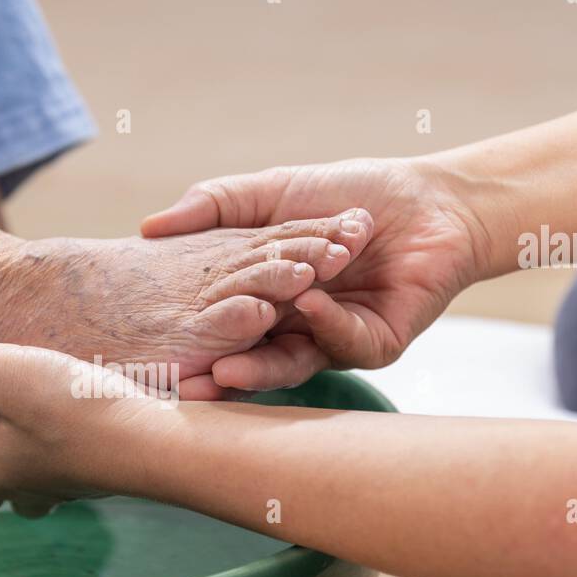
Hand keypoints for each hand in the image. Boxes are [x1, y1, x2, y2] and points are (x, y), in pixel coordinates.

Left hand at [0, 318, 167, 521]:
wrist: (162, 444)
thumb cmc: (77, 412)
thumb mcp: (5, 373)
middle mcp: (36, 482)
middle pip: (2, 496)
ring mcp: (79, 478)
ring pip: (44, 481)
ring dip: (30, 463)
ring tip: (25, 428)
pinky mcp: (115, 463)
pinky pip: (81, 460)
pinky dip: (70, 444)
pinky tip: (80, 411)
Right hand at [141, 157, 495, 388]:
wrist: (429, 198)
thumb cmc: (351, 192)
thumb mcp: (270, 193)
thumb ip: (214, 206)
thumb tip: (147, 227)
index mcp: (264, 302)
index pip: (216, 328)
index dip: (185, 339)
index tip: (146, 351)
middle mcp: (292, 330)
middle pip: (244, 359)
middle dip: (212, 374)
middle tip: (178, 383)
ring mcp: (332, 342)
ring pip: (289, 366)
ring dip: (257, 368)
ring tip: (224, 370)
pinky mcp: (375, 345)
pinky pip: (343, 344)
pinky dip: (324, 324)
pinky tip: (307, 302)